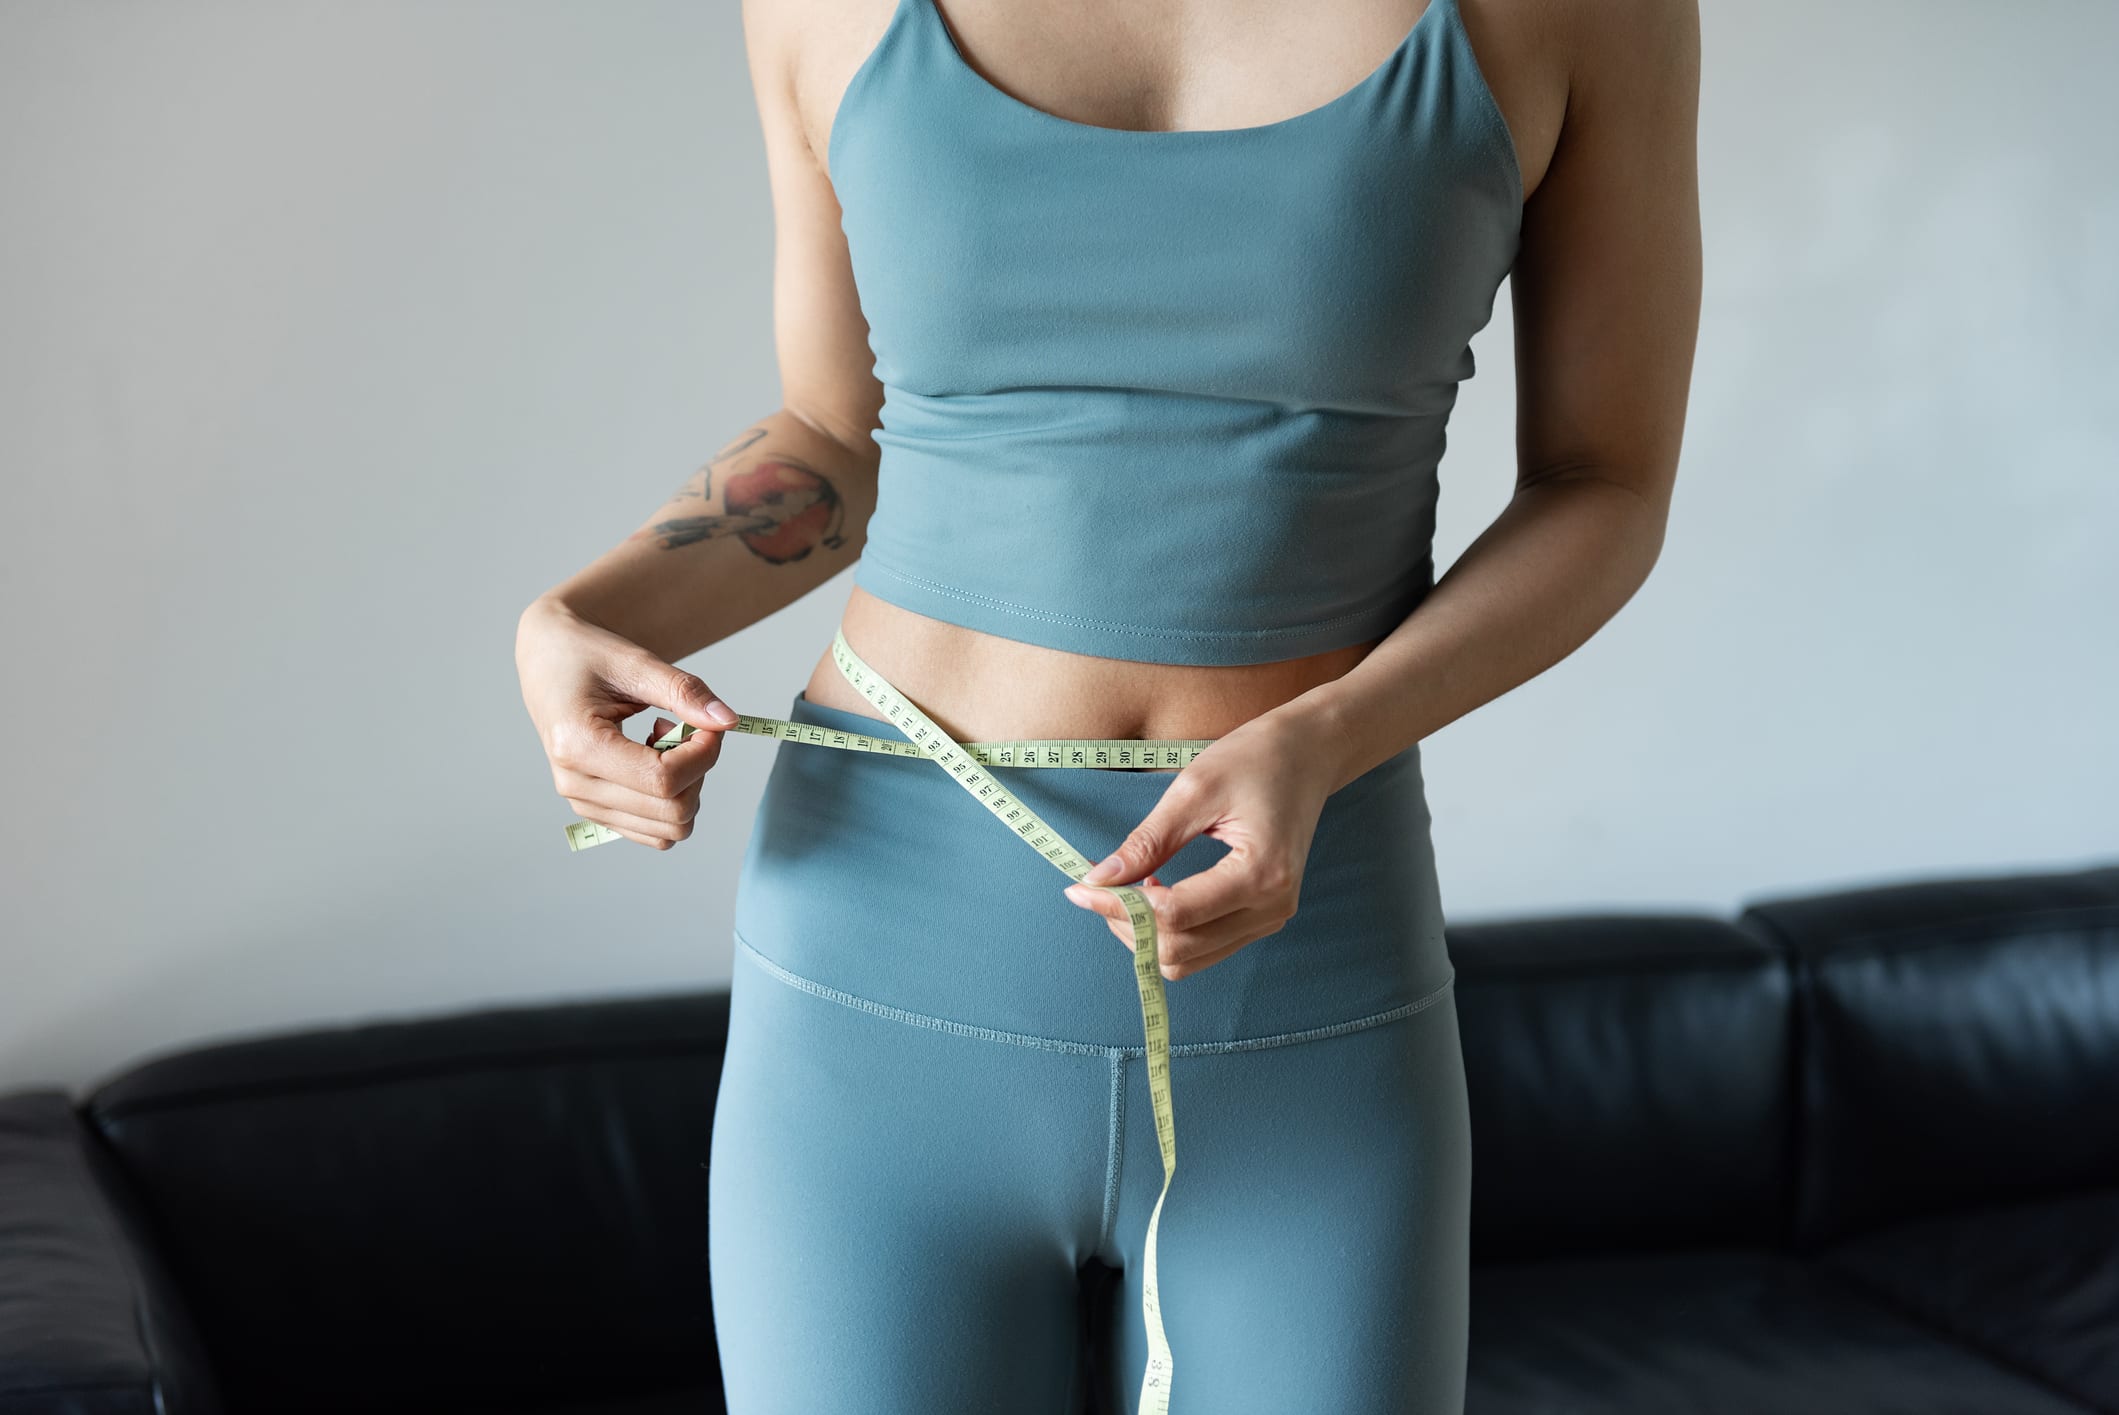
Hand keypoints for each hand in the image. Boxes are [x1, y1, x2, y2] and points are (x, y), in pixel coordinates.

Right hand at [515, 595, 739, 849]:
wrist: (549, 658)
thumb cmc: (584, 654)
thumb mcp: (635, 661)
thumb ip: (684, 692)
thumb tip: (728, 721)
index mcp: (578, 744)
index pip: (664, 779)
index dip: (703, 754)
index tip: (708, 724)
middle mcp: (575, 783)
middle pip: (672, 812)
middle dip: (698, 770)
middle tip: (685, 728)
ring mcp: (584, 802)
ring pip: (669, 830)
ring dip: (686, 787)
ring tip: (664, 742)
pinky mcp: (595, 810)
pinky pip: (655, 832)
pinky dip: (671, 800)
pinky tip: (654, 759)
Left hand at [1061, 707, 1335, 979]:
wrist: (1309, 754)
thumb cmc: (1256, 759)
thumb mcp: (1194, 789)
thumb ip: (1147, 842)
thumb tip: (1099, 879)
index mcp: (1260, 874)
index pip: (1174, 915)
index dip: (1118, 907)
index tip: (1079, 887)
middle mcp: (1271, 908)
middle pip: (1179, 950)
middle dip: (1127, 926)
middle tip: (1098, 887)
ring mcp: (1270, 918)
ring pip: (1189, 959)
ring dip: (1146, 935)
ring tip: (1125, 891)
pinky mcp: (1262, 917)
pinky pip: (1205, 947)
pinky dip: (1169, 932)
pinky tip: (1155, 895)